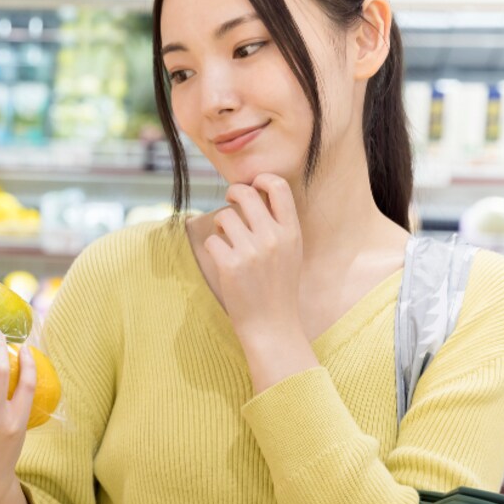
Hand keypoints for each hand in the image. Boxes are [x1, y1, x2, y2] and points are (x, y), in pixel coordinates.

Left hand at [203, 174, 305, 346]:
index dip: (261, 179)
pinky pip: (212, 240)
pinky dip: (213, 247)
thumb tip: (256, 195)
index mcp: (291, 232)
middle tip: (229, 201)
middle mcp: (273, 238)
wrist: (272, 324)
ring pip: (224, 216)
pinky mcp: (230, 265)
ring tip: (226, 238)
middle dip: (233, 193)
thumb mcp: (291, 252)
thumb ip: (279, 225)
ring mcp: (251, 251)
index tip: (252, 185)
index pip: (278, 187)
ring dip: (220, 225)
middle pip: (245, 193)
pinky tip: (222, 258)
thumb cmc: (278, 287)